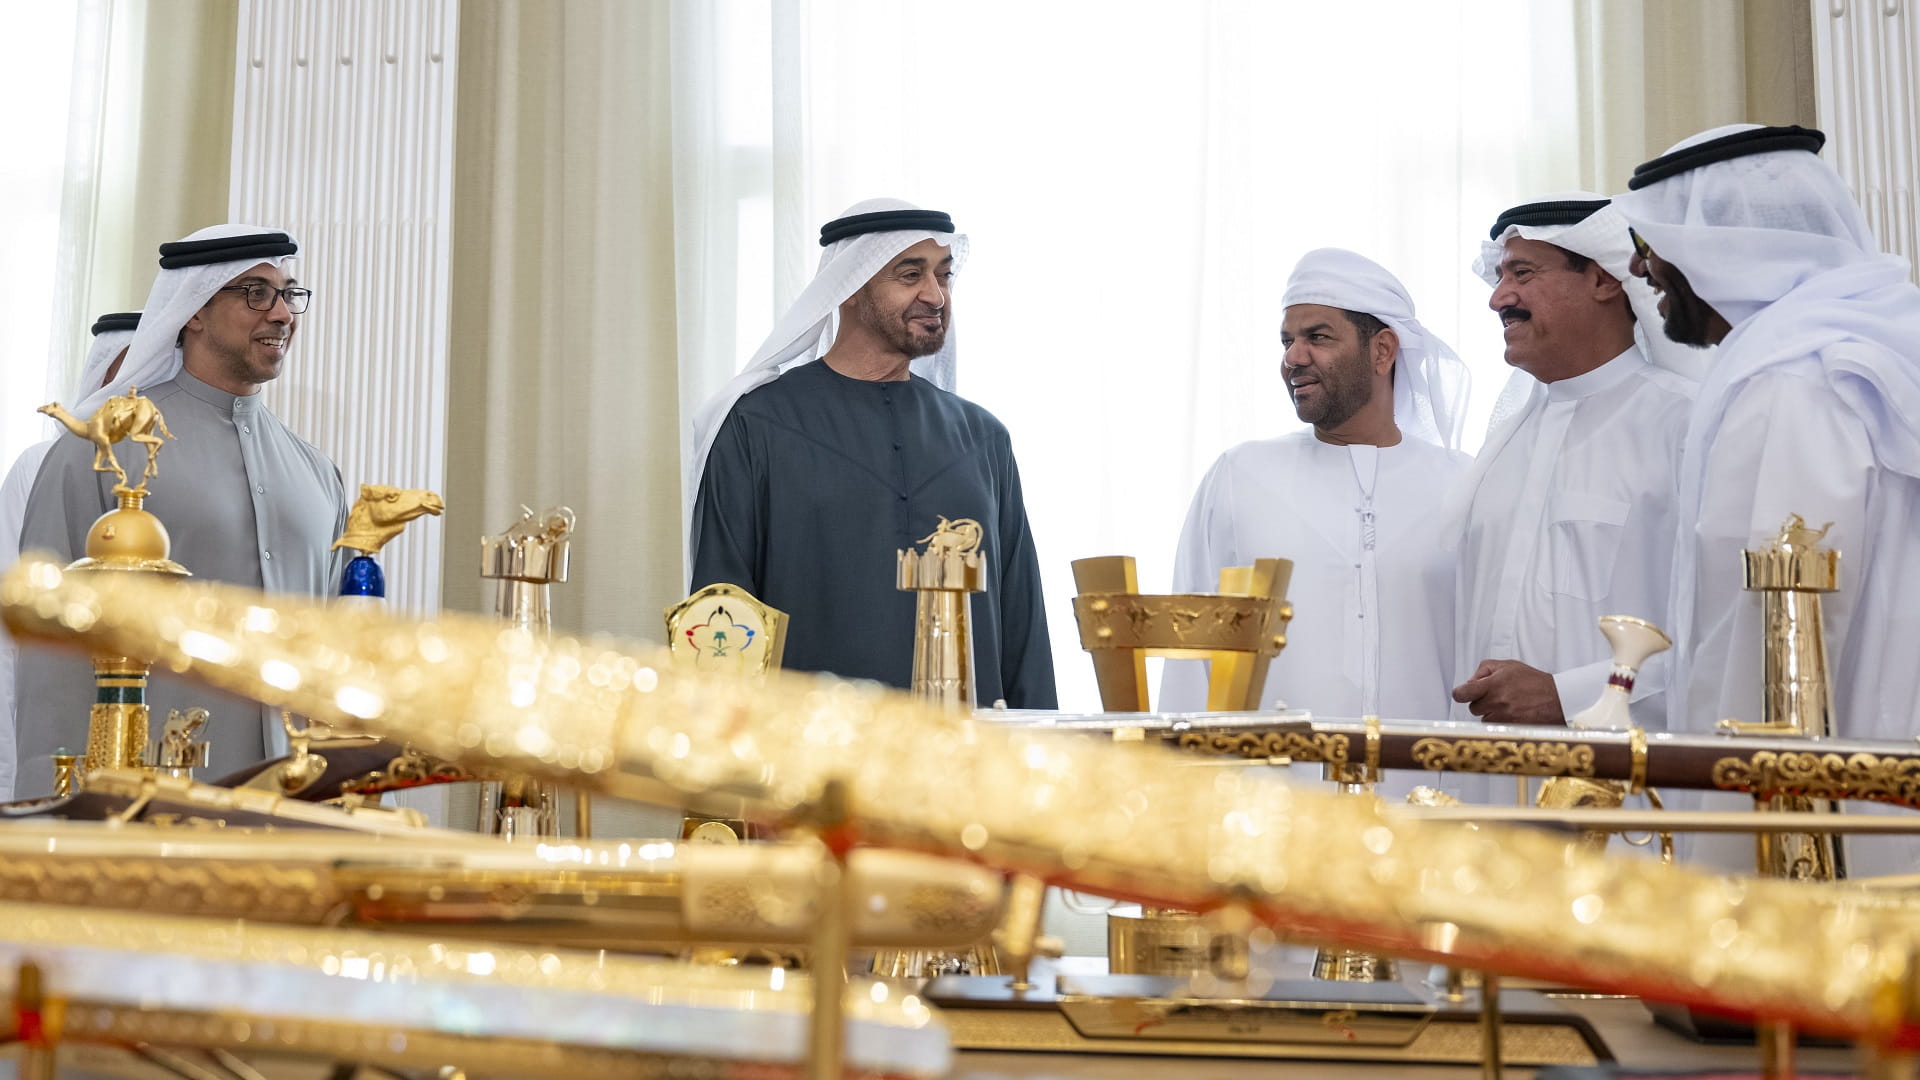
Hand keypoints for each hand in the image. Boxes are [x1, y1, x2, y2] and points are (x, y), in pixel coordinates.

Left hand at [1450, 659, 1564, 724]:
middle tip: (1496, 697)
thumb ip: (1484, 670)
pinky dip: (1501, 722)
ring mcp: (1503, 717)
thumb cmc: (1533, 681)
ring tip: (1508, 705)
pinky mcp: (1511, 728)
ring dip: (1491, 714)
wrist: (1558, 698)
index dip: (1460, 694)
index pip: (1462, 694)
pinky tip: (1513, 713)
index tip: (1462, 694)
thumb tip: (1470, 681)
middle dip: (1481, 702)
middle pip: (1473, 708)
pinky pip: (1496, 727)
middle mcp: (1496, 702)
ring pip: (1484, 719)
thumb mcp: (1508, 665)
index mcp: (1493, 685)